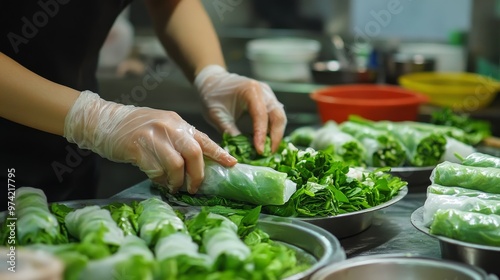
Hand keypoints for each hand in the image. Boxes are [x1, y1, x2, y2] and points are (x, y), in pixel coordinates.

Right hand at [64, 91, 236, 193]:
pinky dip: (160, 180)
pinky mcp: (137, 147)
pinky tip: (157, 180)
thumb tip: (196, 165)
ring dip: (176, 181)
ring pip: (176, 165)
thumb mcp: (161, 127)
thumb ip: (178, 142)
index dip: (219, 153)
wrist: (103, 121)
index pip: (203, 139)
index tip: (232, 164)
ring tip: (173, 187)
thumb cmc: (134, 128)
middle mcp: (168, 127)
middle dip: (197, 175)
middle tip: (194, 188)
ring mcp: (153, 136)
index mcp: (177, 122)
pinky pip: (156, 170)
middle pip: (194, 153)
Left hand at [194, 65, 286, 153]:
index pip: (261, 115)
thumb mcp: (216, 115)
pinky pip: (275, 117)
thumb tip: (241, 151)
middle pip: (278, 116)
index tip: (259, 151)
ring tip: (267, 151)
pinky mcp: (268, 102)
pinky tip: (265, 142)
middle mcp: (264, 91)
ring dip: (276, 135)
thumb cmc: (212, 95)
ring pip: (280, 117)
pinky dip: (272, 131)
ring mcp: (268, 96)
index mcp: (251, 90)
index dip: (262, 135)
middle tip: (267, 154)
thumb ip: (229, 131)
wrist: (212, 82)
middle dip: (275, 137)